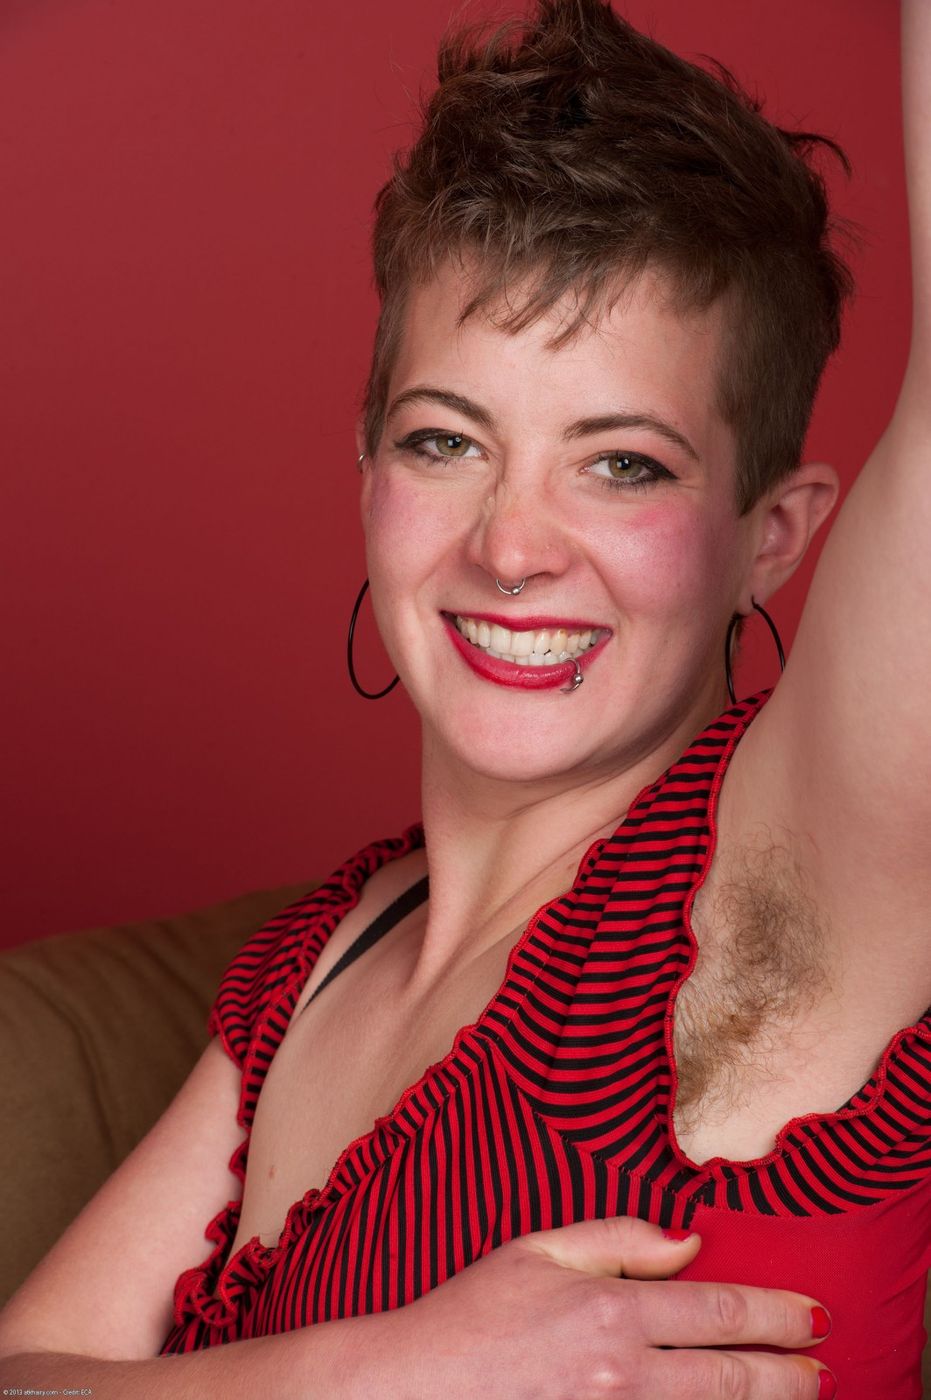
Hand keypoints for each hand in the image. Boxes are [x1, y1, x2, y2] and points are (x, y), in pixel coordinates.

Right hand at [391, 1216, 833, 1397]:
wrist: (414, 1387)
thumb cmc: (472, 1313)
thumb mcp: (540, 1250)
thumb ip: (619, 1239)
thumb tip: (688, 1243)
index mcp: (610, 1310)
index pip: (717, 1311)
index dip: (774, 1314)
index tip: (812, 1315)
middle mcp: (621, 1373)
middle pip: (730, 1376)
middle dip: (788, 1372)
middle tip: (823, 1369)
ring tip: (795, 1396)